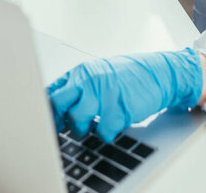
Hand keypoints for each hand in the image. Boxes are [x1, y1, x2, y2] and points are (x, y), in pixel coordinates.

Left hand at [48, 48, 202, 141]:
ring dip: (81, 129)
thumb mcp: (99, 73)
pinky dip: (105, 134)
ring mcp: (103, 94)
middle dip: (58, 119)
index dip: (46, 109)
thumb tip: (53, 101)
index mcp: (83, 72)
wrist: (159, 74)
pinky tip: (111, 126)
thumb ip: (78, 84)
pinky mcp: (118, 109)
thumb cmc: (128, 75)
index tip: (46, 120)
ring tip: (91, 126)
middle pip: (57, 103)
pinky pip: (101, 132)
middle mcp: (90, 80)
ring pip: (76, 120)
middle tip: (65, 126)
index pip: (52, 91)